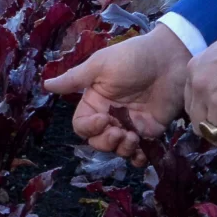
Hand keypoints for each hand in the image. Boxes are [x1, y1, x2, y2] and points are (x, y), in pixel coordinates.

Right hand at [44, 25, 191, 161]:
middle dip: (106, 142)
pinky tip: (143, 152)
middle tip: (121, 132)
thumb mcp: (100, 65)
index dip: (89, 128)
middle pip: (97, 142)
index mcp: (95, 100)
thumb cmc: (133, 57)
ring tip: (134, 137)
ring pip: (117, 150)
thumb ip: (74, 79)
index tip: (103, 119)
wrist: (171, 58)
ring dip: (122, 149)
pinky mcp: (150, 131)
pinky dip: (138, 158)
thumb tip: (46, 84)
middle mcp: (110, 115)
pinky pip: (139, 153)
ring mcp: (130, 125)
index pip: (81, 125)